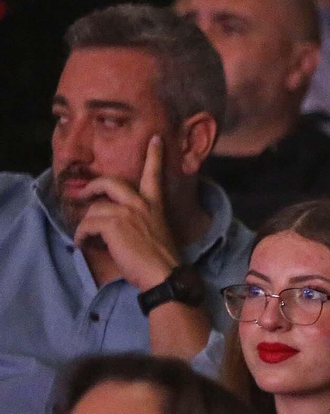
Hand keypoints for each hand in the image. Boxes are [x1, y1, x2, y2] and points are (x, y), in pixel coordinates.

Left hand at [71, 135, 180, 290]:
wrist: (163, 274)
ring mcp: (127, 212)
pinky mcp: (113, 224)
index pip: (154, 175)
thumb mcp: (154, 232)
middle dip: (92, 187)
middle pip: (110, 182)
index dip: (154, 155)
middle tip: (83, 195)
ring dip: (85, 226)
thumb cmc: (160, 260)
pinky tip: (85, 244)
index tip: (155, 139)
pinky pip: (87, 224)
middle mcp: (141, 204)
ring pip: (94, 209)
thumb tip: (113, 222)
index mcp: (154, 205)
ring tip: (86, 239)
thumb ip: (139, 220)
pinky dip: (82, 236)